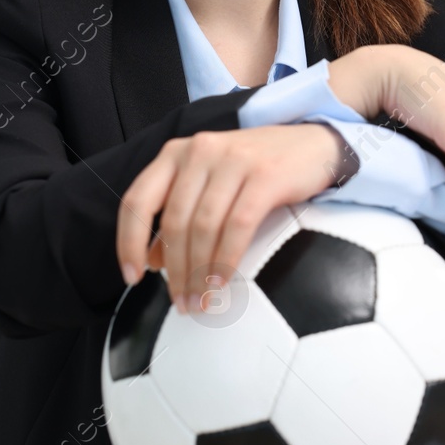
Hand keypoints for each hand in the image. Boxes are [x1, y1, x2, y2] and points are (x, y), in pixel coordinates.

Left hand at [116, 123, 342, 313]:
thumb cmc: (259, 168)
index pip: (138, 200)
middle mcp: (200, 151)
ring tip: (200, 300)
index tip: (133, 276)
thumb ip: (181, 214)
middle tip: (180, 301)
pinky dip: (225, 260)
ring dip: (199, 272)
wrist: (314, 144)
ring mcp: (232, 160)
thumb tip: (154, 260)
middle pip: (175, 221)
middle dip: (174, 270)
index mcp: (177, 153)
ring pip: (203, 227)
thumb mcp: (211, 183)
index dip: (129, 242)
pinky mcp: (264, 176)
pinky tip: (220, 282)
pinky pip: (237, 227)